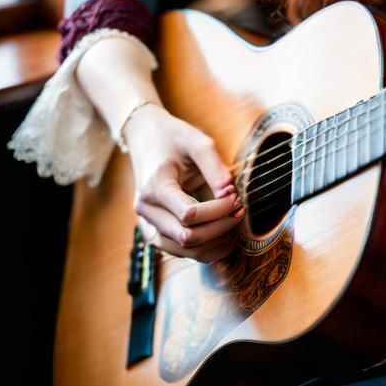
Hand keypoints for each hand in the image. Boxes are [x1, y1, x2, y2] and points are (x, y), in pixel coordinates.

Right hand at [123, 103, 243, 262]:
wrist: (145, 135)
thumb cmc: (173, 137)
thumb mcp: (197, 142)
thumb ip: (215, 167)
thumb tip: (231, 193)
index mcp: (155, 187)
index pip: (189, 215)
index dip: (218, 211)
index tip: (237, 199)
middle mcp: (146, 209)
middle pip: (185, 237)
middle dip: (218, 229)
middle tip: (240, 212)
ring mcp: (146, 220)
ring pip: (179, 249)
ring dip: (210, 244)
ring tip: (233, 230)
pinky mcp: (152, 226)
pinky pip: (174, 248)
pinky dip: (198, 248)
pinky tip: (220, 241)